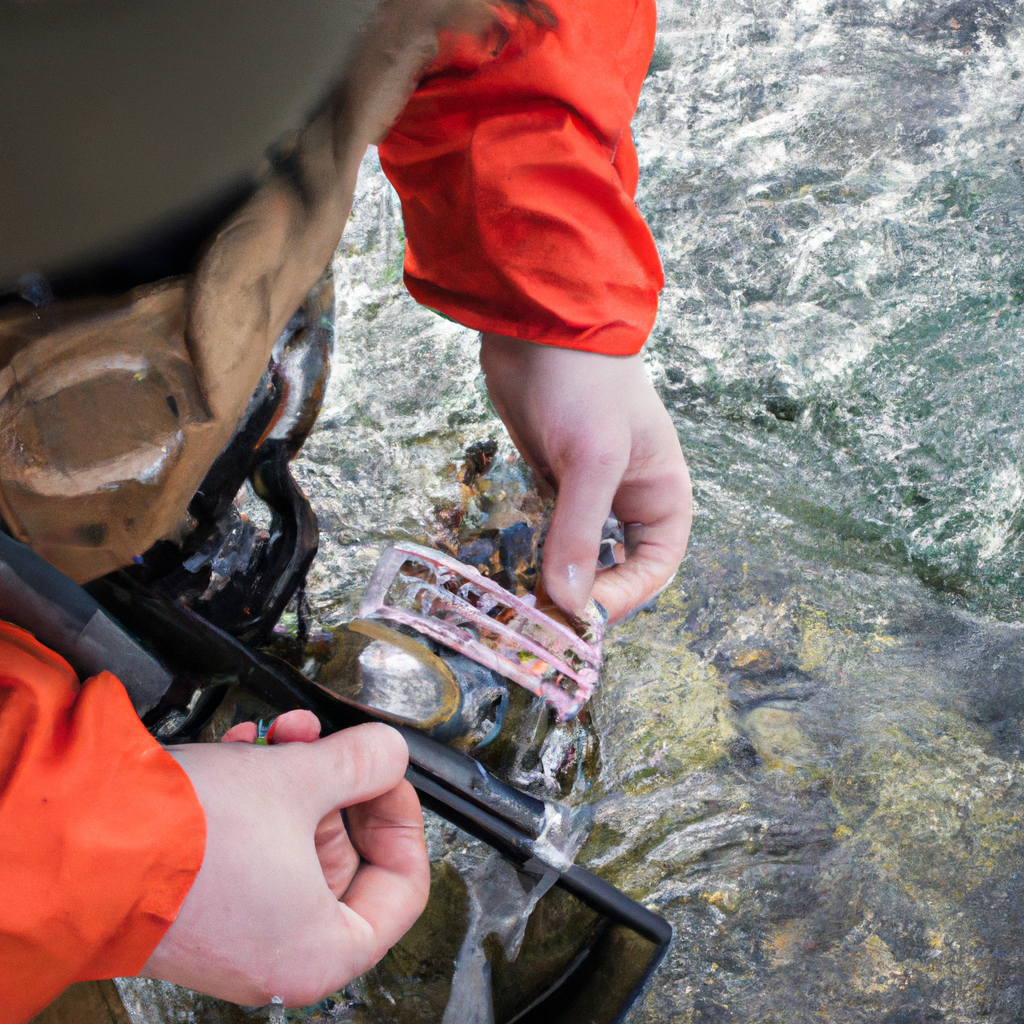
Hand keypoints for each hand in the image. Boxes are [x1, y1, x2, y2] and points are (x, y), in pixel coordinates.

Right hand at [140, 718, 428, 1007]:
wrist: (76, 840)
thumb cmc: (184, 835)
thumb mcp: (299, 779)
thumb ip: (366, 762)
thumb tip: (390, 754)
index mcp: (320, 951)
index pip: (401, 889)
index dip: (401, 818)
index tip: (386, 776)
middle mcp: (278, 955)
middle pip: (345, 858)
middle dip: (337, 785)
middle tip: (328, 743)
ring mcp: (236, 932)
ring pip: (295, 843)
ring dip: (295, 779)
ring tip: (283, 734)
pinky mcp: (200, 906)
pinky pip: (252, 848)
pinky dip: (256, 798)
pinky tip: (245, 752)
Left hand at [480, 334, 691, 622]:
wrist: (538, 326)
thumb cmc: (586, 386)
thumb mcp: (592, 461)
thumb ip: (580, 532)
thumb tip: (569, 603)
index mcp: (662, 496)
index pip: (655, 567)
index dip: (624, 597)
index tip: (581, 615)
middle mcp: (629, 500)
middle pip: (616, 568)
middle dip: (586, 594)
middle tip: (546, 616)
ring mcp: (588, 492)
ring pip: (579, 553)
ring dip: (557, 577)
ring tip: (526, 600)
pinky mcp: (551, 482)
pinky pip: (547, 531)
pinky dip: (534, 552)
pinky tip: (512, 567)